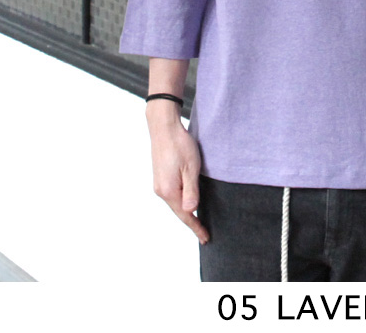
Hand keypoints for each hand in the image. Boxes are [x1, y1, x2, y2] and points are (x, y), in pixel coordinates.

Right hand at [146, 103, 209, 243]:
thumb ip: (191, 190)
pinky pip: (172, 195)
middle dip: (192, 222)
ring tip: (197, 221)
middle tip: (204, 234)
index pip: (185, 215)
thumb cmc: (180, 145)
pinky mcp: (160, 177)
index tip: (206, 238)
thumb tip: (191, 211)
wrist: (164, 128)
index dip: (196, 227)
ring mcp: (159, 184)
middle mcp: (161, 190)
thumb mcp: (191, 167)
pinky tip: (188, 203)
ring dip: (186, 212)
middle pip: (179, 211)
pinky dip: (181, 202)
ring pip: (175, 203)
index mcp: (169, 190)